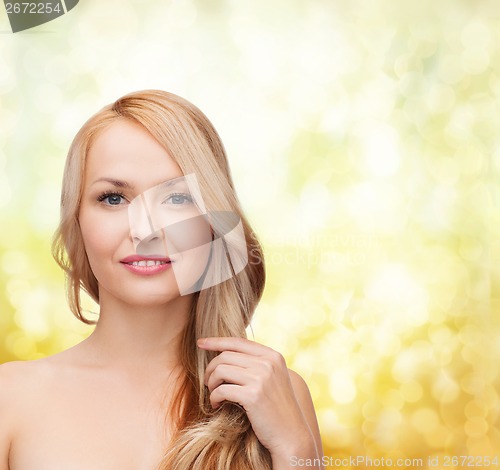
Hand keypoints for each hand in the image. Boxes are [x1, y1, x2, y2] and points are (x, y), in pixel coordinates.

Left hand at [198, 337, 316, 461]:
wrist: (291, 435)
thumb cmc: (277, 408)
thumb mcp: (273, 378)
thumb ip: (256, 363)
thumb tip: (226, 353)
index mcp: (273, 356)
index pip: (238, 341)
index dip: (216, 341)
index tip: (201, 343)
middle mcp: (268, 363)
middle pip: (226, 355)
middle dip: (211, 368)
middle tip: (208, 382)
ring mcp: (261, 378)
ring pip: (221, 370)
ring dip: (211, 382)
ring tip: (213, 393)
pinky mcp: (253, 395)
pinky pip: (222, 390)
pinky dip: (214, 397)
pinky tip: (216, 404)